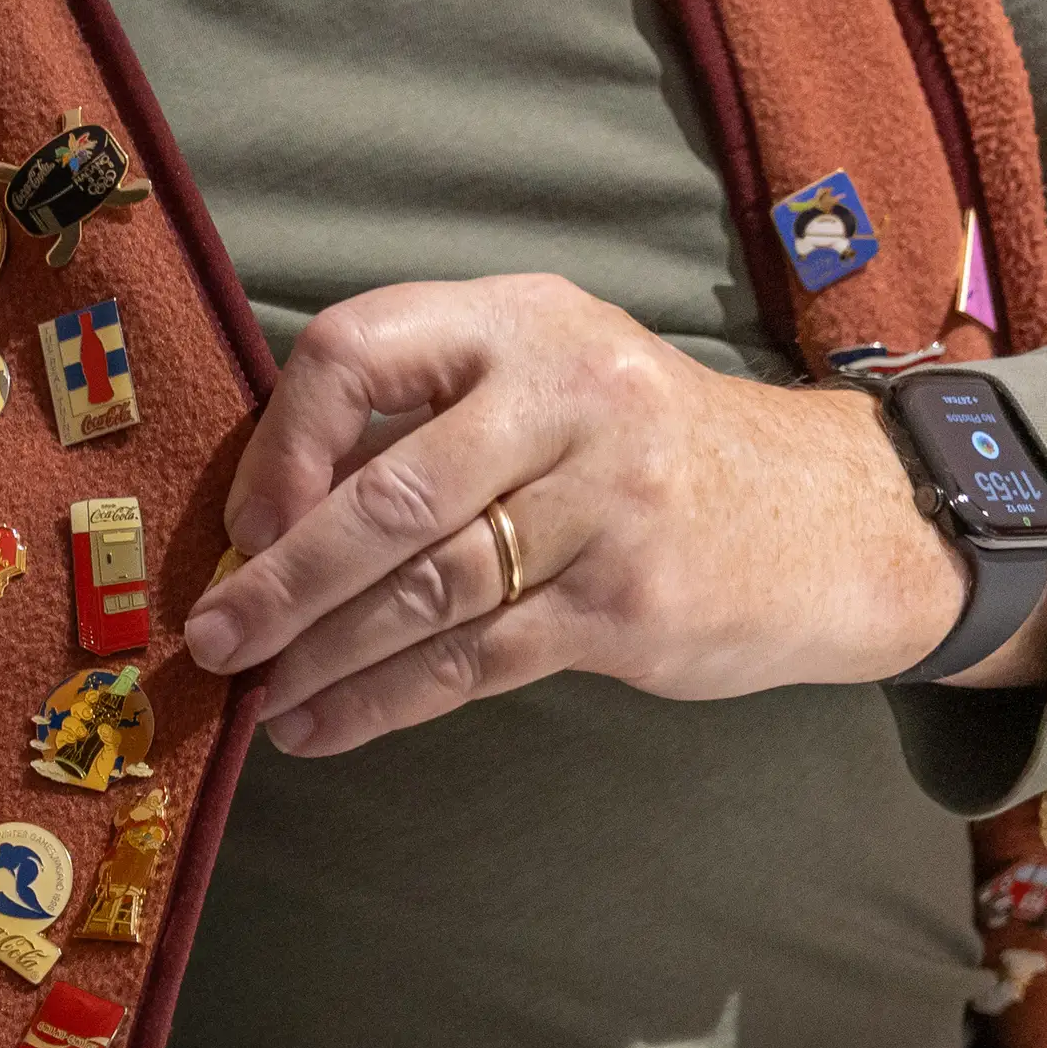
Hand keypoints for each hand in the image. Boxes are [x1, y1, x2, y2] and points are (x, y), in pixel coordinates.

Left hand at [186, 273, 994, 756]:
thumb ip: (414, 424)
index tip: (247, 520)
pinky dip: (380, 701)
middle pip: (388, 497)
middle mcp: (569, 395)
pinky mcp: (627, 601)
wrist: (833, 513)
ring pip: (425, 590)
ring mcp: (609, 501)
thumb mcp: (539, 386)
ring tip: (256, 694)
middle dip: (283, 579)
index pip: (357, 350)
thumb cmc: (636, 450)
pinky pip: (472, 659)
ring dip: (321, 654)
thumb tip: (255, 525)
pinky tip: (320, 727)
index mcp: (520, 321)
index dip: (282, 441)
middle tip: (213, 636)